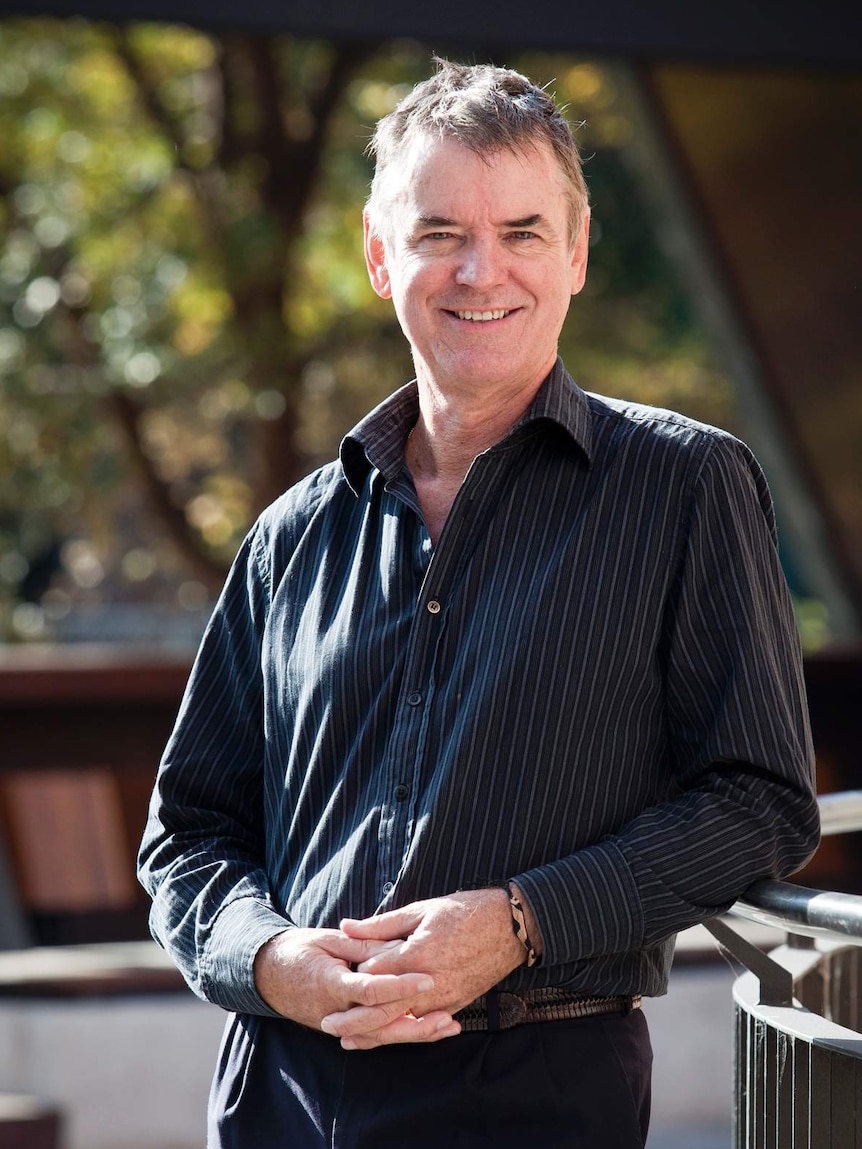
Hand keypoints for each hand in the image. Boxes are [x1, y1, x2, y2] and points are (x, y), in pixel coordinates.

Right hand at [254, 927, 455, 1040]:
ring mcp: (338, 1024)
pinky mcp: (345, 1028)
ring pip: (381, 1036)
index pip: (370, 990)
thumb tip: (396, 946)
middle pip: (379, 1023)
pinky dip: (401, 1033)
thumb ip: (363, 945)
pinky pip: (375, 1035)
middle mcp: (335, 1011)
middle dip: (415, 1022)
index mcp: (331, 983)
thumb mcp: (329, 939)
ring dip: (415, 1033)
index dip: (399, 986)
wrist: (269, 974)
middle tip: (448, 1014)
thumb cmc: (300, 950)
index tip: (427, 979)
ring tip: (447, 1026)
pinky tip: (428, 1030)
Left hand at [326, 888, 524, 1048]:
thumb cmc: (464, 912)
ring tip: (349, 1038)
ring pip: (402, 1025)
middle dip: (353, 1019)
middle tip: (327, 1023)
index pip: (373, 974)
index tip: (340, 968)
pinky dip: (403, 1031)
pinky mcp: (455, 1006)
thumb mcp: (421, 910)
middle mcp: (428, 984)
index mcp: (416, 955)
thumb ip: (381, 925)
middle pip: (382, 1011)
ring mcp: (443, 999)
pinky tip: (386, 1035)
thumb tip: (346, 926)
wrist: (510, 927)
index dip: (355, 971)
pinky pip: (424, 1026)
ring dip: (374, 1033)